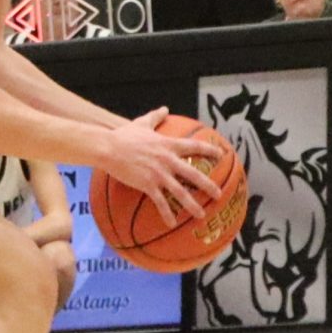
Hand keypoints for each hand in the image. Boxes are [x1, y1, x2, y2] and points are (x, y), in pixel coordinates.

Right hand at [100, 108, 223, 221]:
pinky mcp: (148, 185)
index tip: (222, 155)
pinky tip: (172, 224)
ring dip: (192, 205)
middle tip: (219, 194)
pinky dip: (167, 214)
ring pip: (180, 192)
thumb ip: (156, 117)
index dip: (210, 151)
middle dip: (208, 185)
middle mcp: (167, 160)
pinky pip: (160, 202)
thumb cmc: (124, 135)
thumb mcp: (142, 123)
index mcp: (168, 145)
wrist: (108, 148)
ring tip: (201, 215)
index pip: (194, 147)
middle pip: (193, 174)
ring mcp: (158, 174)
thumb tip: (165, 108)